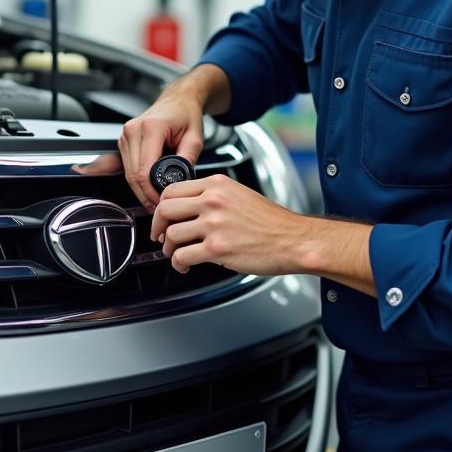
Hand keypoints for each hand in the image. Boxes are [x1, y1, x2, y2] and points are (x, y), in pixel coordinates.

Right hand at [117, 92, 204, 209]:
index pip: (144, 170)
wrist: (178, 100)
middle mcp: (134, 130)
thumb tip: (180, 183)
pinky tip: (147, 189)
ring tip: (155, 201)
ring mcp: (126, 135)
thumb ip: (187, 160)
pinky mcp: (124, 140)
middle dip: (145, 196)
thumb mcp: (195, 138)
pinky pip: (126, 167)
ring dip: (139, 190)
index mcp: (151, 127)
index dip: (152, 192)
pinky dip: (136, 180)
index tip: (162, 203)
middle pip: (133, 174)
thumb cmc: (186, 114)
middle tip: (159, 209)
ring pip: (127, 173)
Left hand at [150, 174, 317, 275]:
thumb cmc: (272, 222)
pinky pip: (183, 256)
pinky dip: (179, 264)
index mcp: (217, 185)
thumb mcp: (240, 194)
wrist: (293, 240)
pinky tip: (185, 265)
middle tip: (159, 235)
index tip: (162, 216)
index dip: (161, 206)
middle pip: (165, 209)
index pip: (173, 189)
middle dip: (157, 226)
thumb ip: (214, 196)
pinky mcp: (217, 248)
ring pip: (171, 234)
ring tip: (176, 253)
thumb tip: (190, 207)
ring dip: (169, 248)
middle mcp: (213, 201)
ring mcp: (214, 224)